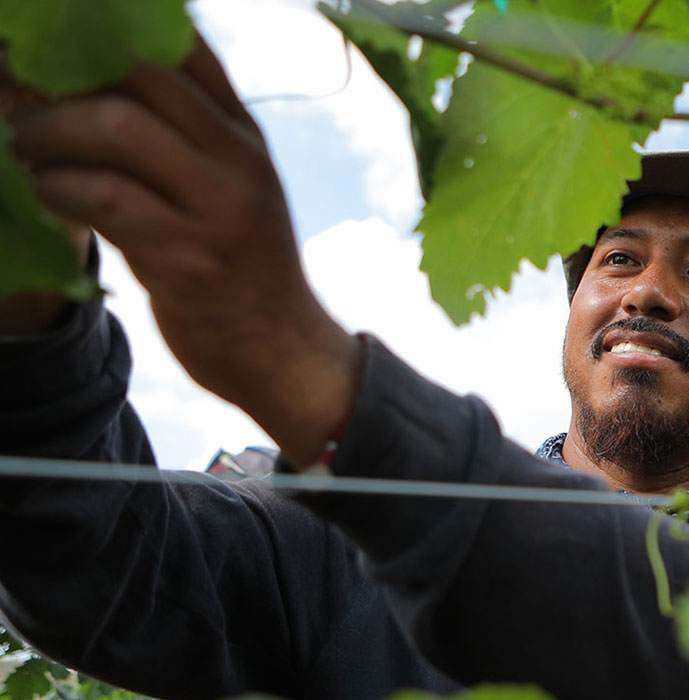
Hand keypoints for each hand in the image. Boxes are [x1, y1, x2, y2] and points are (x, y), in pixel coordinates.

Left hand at [9, 38, 358, 465]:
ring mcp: (219, 208)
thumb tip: (100, 77)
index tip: (62, 50)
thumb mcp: (232, 184)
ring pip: (115, 128)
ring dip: (47, 132)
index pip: (183, 44)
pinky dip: (56, 188)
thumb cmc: (238, 263)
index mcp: (244, 132)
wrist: (279, 349)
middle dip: (62, 80)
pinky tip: (45, 194)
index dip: (113, 32)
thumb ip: (189, 132)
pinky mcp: (188, 258)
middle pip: (138, 73)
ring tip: (25, 150)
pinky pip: (102, 198)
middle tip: (25, 104)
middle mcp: (239, 160)